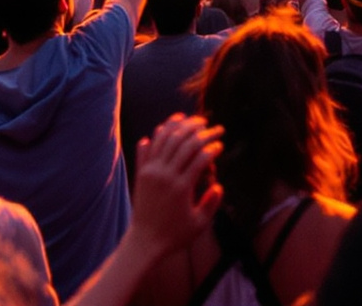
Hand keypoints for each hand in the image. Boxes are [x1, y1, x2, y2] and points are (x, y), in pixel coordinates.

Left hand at [125, 115, 224, 255]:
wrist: (144, 241)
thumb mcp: (200, 224)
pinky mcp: (141, 174)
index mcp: (182, 187)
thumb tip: (218, 186)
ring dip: (180, 126)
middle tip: (213, 127)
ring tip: (192, 120)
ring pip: (165, 139)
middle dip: (202, 131)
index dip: (213, 147)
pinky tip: (164, 127)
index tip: (220, 145)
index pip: (200, 156)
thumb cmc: (175, 235)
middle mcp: (165, 175)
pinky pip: (146, 148)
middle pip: (185, 142)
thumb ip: (212, 204)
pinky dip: (156, 135)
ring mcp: (151, 172)